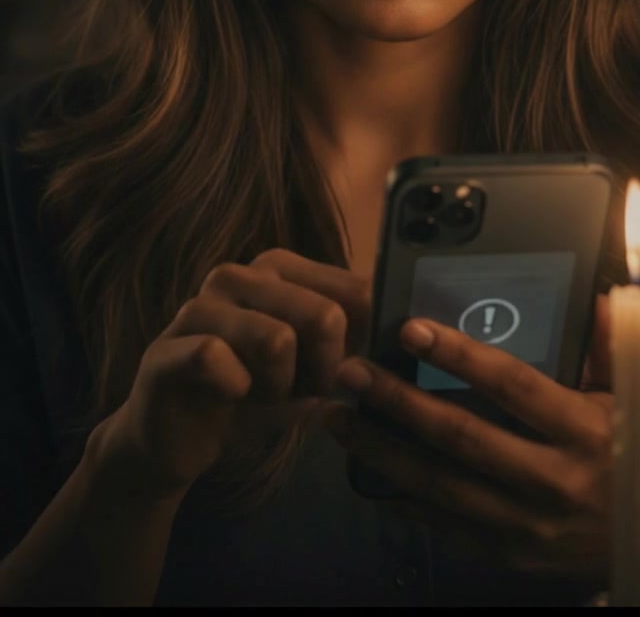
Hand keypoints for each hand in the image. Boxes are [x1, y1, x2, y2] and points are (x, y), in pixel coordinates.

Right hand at [89, 249, 369, 502]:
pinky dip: (239, 393)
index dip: (362, 342)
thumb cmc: (252, 395)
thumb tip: (404, 337)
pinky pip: (217, 360)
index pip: (353, 290)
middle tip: (302, 390)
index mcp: (277, 268)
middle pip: (323, 315)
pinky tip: (232, 399)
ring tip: (265, 395)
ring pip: (276, 339)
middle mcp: (237, 275)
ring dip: (281, 387)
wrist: (175, 442)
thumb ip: (353, 348)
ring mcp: (197, 308)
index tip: (348, 370)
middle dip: (325, 371)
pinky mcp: (166, 349)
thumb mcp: (312, 370)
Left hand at [323, 311, 612, 580]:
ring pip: (439, 484)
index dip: (459, 355)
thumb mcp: (627, 396)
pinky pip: (442, 522)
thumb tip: (600, 297)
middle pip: (461, 436)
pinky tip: (365, 468)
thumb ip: (608, 346)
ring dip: (380, 450)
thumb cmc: (625, 450)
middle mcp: (552, 480)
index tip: (410, 329)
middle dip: (396, 401)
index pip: (511, 386)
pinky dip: (400, 495)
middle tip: (350, 372)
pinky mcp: (505, 554)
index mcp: (582, 431)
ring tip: (337, 417)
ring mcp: (525, 524)